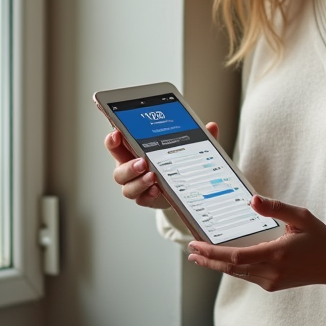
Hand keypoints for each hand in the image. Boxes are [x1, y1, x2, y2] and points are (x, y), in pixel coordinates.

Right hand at [105, 122, 219, 209]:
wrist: (179, 186)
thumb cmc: (174, 161)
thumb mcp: (185, 147)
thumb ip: (196, 137)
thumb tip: (212, 126)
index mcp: (132, 152)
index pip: (115, 145)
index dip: (112, 140)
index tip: (117, 134)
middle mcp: (130, 170)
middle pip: (118, 171)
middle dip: (128, 167)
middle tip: (143, 162)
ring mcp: (136, 186)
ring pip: (127, 188)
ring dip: (139, 183)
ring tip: (153, 177)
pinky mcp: (145, 199)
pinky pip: (141, 199)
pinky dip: (149, 195)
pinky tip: (158, 190)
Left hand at [187, 195, 325, 290]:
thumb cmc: (320, 238)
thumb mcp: (301, 217)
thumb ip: (276, 208)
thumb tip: (252, 201)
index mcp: (277, 254)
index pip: (236, 256)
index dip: (213, 252)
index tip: (196, 245)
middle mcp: (272, 271)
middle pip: (230, 268)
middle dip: (208, 259)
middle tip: (190, 251)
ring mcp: (271, 281)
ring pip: (236, 273)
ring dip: (216, 264)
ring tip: (199, 256)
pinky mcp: (272, 285)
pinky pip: (246, 276)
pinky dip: (231, 267)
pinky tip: (222, 259)